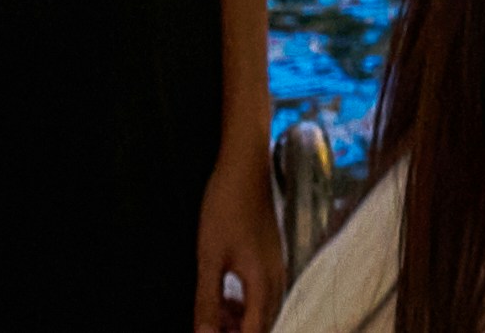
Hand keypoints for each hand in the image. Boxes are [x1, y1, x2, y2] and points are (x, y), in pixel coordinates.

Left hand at [190, 137, 275, 332]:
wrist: (245, 167)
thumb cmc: (226, 207)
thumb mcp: (210, 257)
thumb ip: (208, 301)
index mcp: (263, 284)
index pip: (254, 332)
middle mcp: (277, 280)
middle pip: (261, 325)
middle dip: (235, 330)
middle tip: (208, 326)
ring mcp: (277, 269)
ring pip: (261, 310)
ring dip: (238, 319)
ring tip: (211, 313)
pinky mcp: (272, 259)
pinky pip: (261, 294)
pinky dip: (243, 302)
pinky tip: (224, 295)